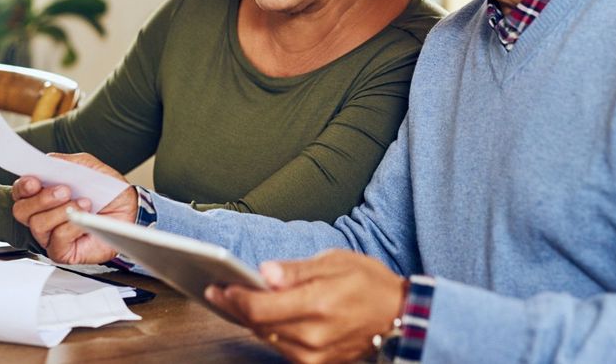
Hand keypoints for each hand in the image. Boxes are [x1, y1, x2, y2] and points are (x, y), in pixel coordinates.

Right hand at [10, 152, 135, 263]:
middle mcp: (42, 215)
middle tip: (64, 190)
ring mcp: (49, 235)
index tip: (34, 181)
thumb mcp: (88, 168)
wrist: (129, 209)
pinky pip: (57, 240)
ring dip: (61, 212)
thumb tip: (49, 161)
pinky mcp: (62, 251)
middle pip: (22, 211)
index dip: (23, 187)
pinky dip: (71, 227)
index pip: (20, 191)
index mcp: (43, 193)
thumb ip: (67, 163)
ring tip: (84, 203)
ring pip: (38, 225)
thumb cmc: (106, 190)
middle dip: (42, 199)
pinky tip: (85, 219)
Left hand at [206, 249, 406, 363]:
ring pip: (266, 337)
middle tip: (217, 290)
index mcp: (317, 304)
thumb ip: (295, 270)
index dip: (235, 298)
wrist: (398, 315)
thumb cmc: (369, 284)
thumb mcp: (334, 261)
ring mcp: (314, 354)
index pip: (260, 307)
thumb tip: (265, 273)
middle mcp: (313, 335)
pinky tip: (260, 316)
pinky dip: (268, 330)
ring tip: (233, 301)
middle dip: (235, 307)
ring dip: (248, 320)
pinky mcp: (316, 363)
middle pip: (258, 325)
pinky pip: (280, 347)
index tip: (220, 286)